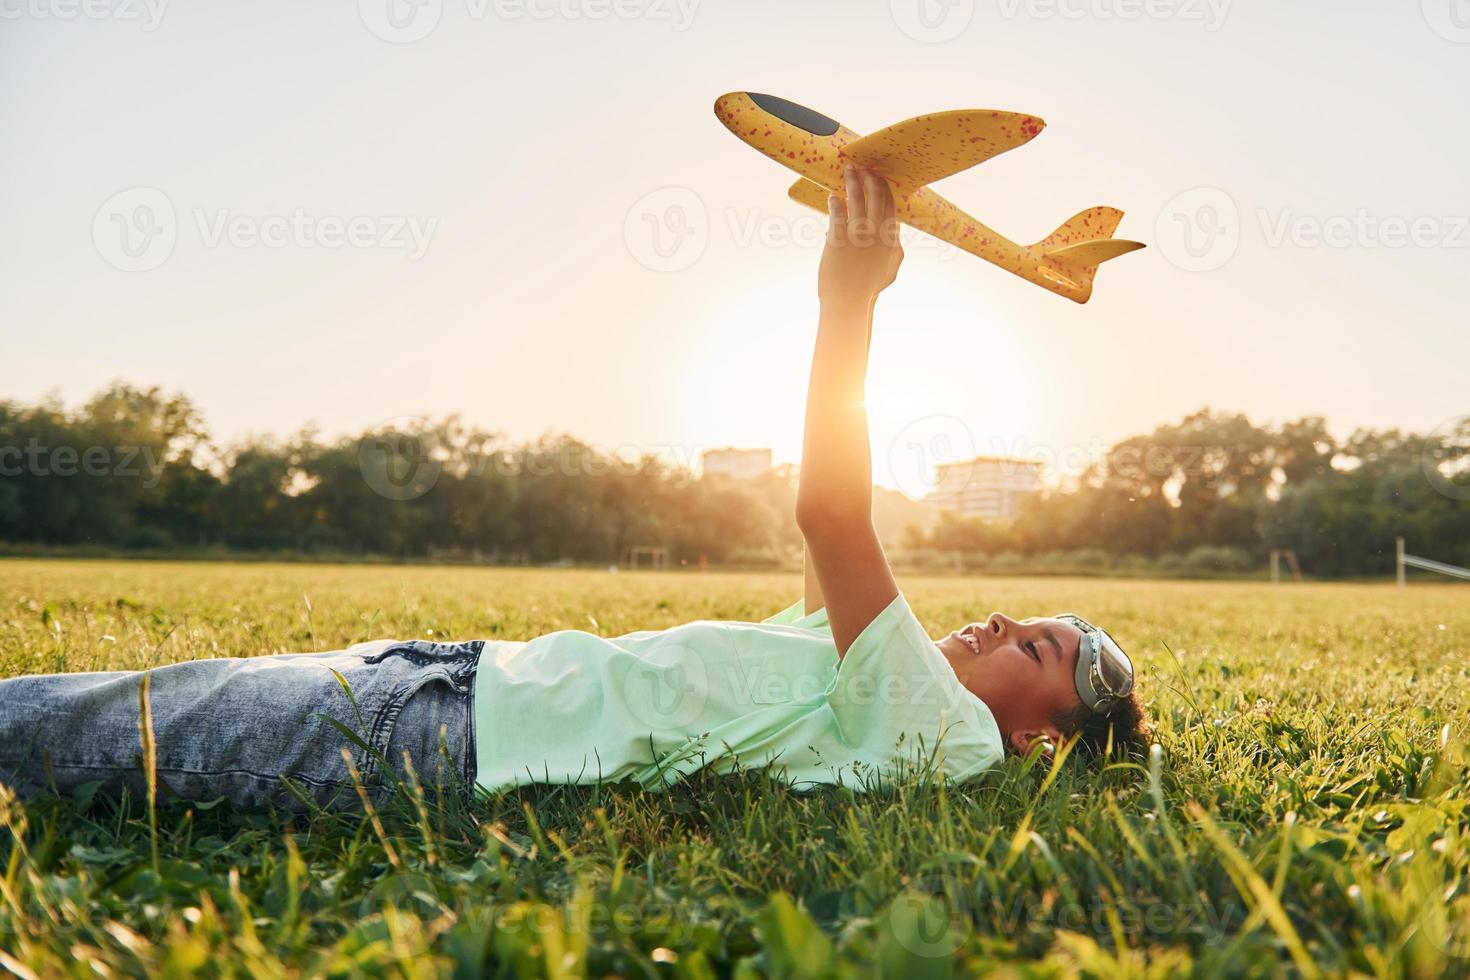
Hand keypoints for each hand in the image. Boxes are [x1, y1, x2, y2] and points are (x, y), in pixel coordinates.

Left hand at [818, 165, 903, 304]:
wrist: (848, 302)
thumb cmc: (867, 290)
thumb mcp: (889, 271)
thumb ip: (895, 252)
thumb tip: (897, 239)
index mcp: (890, 240)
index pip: (890, 206)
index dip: (884, 188)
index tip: (878, 176)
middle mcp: (877, 235)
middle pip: (876, 197)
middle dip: (870, 178)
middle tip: (863, 167)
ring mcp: (858, 237)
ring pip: (857, 199)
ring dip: (853, 181)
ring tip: (848, 169)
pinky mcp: (838, 240)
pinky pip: (837, 214)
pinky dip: (836, 202)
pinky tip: (832, 195)